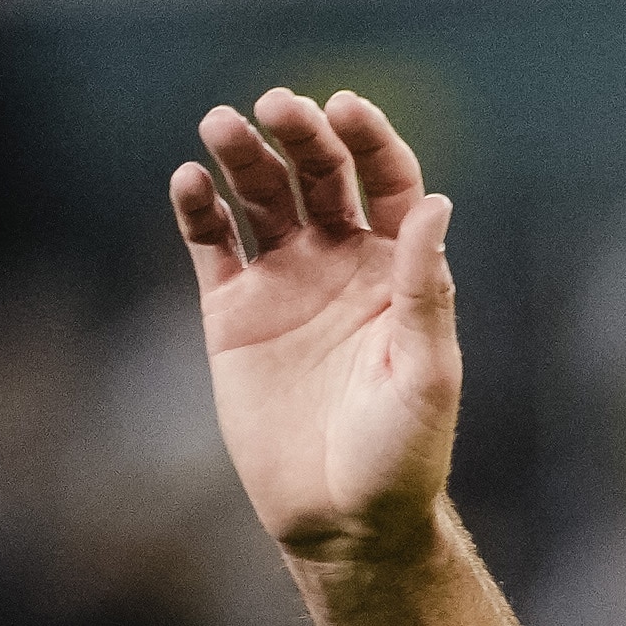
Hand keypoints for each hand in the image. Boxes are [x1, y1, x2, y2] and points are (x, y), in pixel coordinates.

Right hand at [171, 90, 459, 563]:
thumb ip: (427, 289)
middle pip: (319, 176)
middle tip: (276, 106)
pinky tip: (188, 181)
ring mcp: (285, 284)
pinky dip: (197, 208)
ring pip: (260, 197)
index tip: (346, 107)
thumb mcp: (427, 372)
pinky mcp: (232, 313)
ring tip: (222, 125)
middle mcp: (342, 264)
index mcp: (399, 271)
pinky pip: (210, 245)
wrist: (344, 519)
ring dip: (242, 156)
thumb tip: (436, 204)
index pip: (389, 183)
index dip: (369, 140)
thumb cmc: (403, 454)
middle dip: (300, 135)